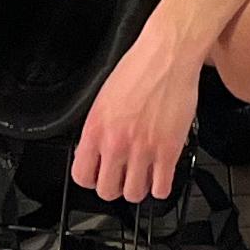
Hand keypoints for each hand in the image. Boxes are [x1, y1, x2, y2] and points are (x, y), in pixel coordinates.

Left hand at [69, 27, 202, 203]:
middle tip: (123, 176)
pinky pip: (161, 189)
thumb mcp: (103, 97)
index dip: (91, 179)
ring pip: (134, 194)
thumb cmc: (138, 68)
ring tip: (143, 175)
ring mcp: (143, 149)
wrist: (167, 55)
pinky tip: (160, 175)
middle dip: (115, 186)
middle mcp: (116, 143)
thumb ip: (98, 129)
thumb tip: (96, 151)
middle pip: (107, 191)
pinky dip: (160, 187)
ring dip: (138, 188)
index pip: (82, 176)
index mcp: (96, 128)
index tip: (99, 175)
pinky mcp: (168, 151)